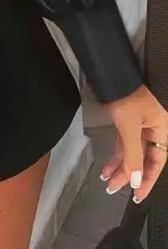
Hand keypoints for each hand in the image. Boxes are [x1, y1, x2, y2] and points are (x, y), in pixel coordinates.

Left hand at [101, 84, 167, 202]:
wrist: (112, 74)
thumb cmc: (125, 97)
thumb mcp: (129, 127)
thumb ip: (133, 155)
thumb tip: (136, 180)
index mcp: (162, 130)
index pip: (157, 162)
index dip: (147, 180)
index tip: (137, 194)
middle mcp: (153, 130)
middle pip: (142, 159)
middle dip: (128, 174)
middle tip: (113, 189)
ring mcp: (140, 126)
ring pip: (131, 152)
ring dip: (119, 166)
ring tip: (106, 180)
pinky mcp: (128, 122)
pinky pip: (124, 143)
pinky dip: (116, 155)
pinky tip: (106, 166)